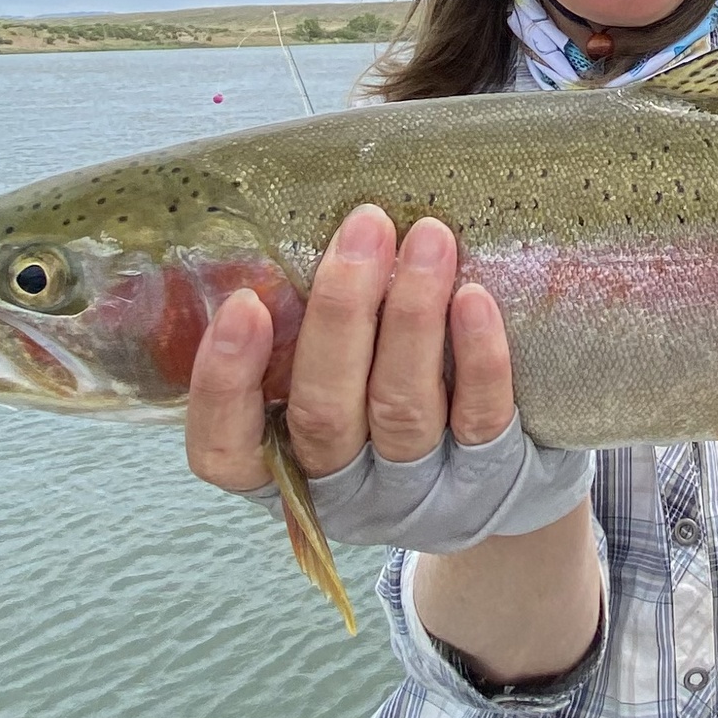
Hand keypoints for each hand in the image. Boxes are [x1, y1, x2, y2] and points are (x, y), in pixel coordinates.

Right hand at [184, 205, 515, 494]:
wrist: (490, 487)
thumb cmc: (380, 405)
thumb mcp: (326, 387)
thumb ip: (299, 338)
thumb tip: (295, 230)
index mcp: (281, 467)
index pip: (226, 447)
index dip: (226, 384)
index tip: (245, 303)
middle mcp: (343, 488)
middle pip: (324, 412)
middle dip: (340, 313)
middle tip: (363, 227)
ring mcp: (416, 490)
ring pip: (401, 407)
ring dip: (411, 316)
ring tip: (428, 239)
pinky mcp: (487, 476)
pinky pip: (480, 416)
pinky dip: (477, 358)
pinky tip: (474, 298)